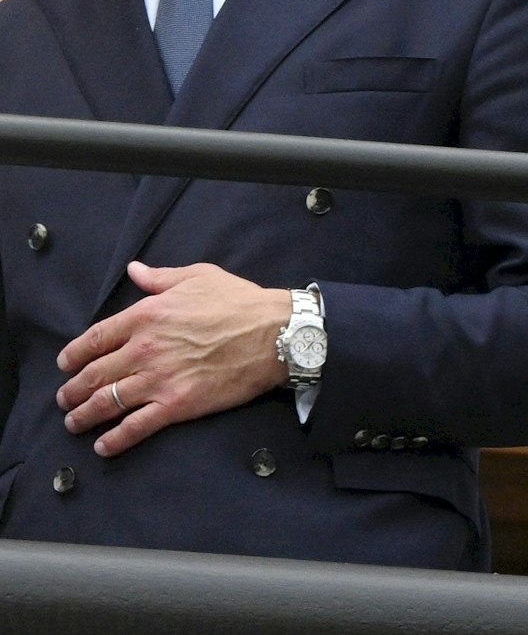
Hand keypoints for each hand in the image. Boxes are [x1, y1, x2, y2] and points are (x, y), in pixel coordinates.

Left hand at [56, 262, 291, 456]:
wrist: (275, 334)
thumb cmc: (240, 302)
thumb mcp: (199, 277)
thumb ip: (160, 277)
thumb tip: (134, 270)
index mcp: (145, 316)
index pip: (94, 339)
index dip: (73, 355)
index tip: (65, 365)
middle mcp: (144, 349)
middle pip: (94, 374)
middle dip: (72, 390)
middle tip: (64, 400)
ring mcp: (159, 379)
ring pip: (107, 402)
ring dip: (84, 416)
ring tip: (75, 424)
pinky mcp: (177, 404)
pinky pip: (136, 426)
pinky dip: (116, 439)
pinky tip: (104, 446)